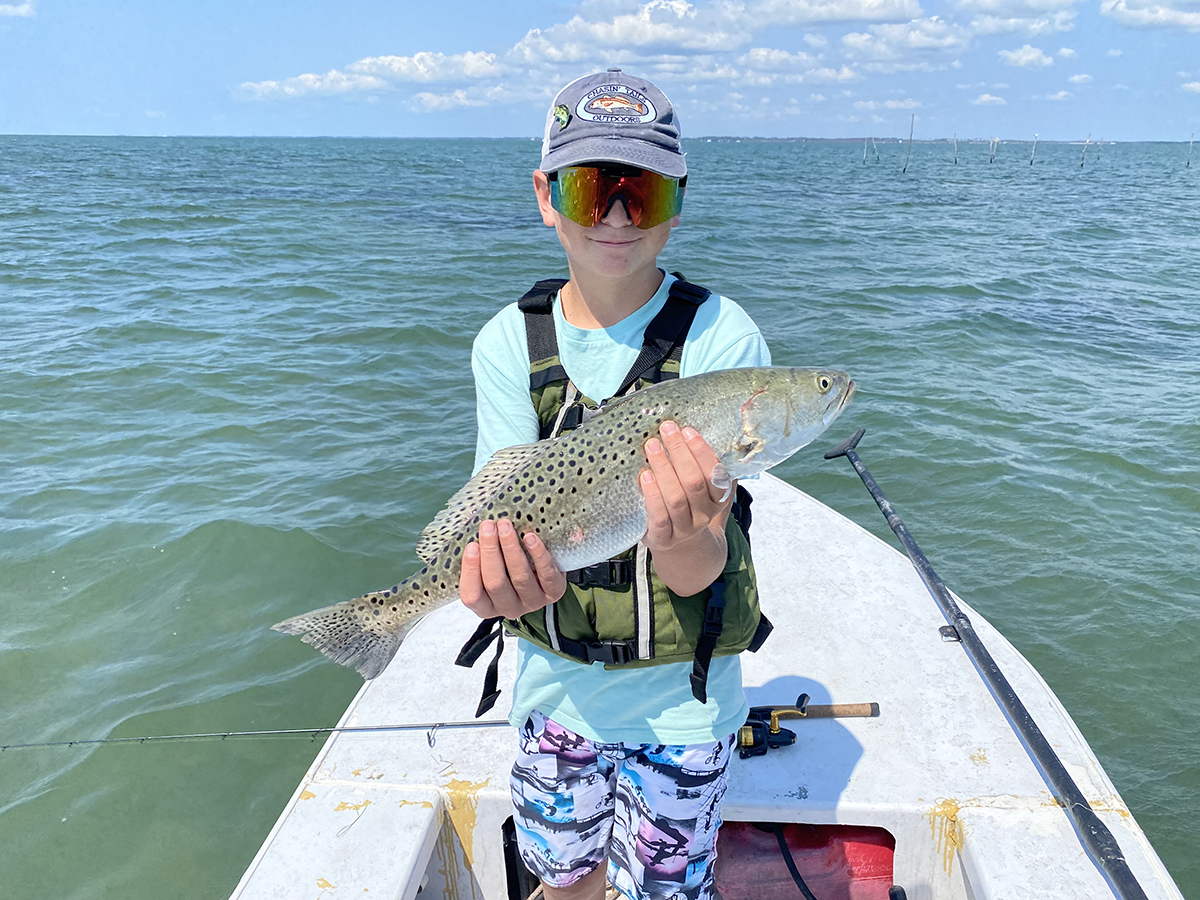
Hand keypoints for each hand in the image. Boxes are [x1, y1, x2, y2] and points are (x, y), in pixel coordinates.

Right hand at [460, 518, 566, 618]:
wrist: (544, 569)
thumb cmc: (509, 566)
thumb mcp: (492, 566)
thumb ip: (481, 556)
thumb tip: (477, 532)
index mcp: (487, 606)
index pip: (472, 596)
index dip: (471, 571)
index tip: (472, 545)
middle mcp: (509, 608)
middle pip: (496, 584)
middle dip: (490, 552)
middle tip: (488, 527)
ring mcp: (533, 602)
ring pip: (520, 578)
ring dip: (511, 548)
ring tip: (506, 527)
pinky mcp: (554, 592)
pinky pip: (546, 574)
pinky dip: (538, 555)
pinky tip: (530, 538)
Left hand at [639, 420, 732, 554]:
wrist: (680, 546)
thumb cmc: (687, 506)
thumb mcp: (701, 490)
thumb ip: (702, 466)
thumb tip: (693, 429)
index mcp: (717, 499)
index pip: (715, 473)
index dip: (701, 450)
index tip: (687, 430)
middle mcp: (703, 515)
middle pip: (694, 482)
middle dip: (679, 452)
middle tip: (666, 430)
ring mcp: (684, 529)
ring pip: (676, 498)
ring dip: (664, 468)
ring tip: (652, 447)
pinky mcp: (663, 538)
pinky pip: (659, 517)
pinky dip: (652, 495)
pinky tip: (645, 476)